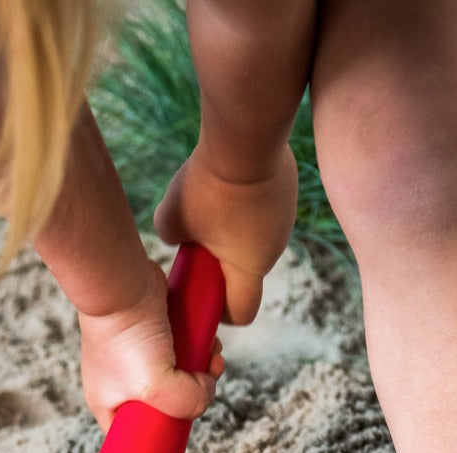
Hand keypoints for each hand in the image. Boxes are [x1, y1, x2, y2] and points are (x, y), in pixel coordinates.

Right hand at [78, 259, 222, 432]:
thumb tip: (206, 390)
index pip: (135, 439)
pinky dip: (201, 347)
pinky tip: (208, 341)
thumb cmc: (126, 338)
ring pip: (182, 377)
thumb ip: (187, 403)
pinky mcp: (157, 335)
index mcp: (110, 405)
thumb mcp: (157, 389)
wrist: (123, 283)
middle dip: (192, 396)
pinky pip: (186, 350)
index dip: (161, 437)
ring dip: (203, 370)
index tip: (182, 425)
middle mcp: (124, 384)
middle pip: (168, 407)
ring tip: (210, 357)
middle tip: (203, 383)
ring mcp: (141, 358)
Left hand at [154, 144, 298, 324]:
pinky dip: (243, 204)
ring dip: (232, 230)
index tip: (202, 290)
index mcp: (250, 268)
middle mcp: (274, 249)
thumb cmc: (207, 185)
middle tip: (195, 240)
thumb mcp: (171, 218)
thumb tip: (175, 236)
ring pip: (253, 238)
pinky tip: (227, 181)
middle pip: (245, 271)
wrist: (246, 134)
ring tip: (210, 202)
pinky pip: (261, 209)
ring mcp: (284, 218)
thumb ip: (169, 238)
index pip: (242, 312)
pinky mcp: (286, 190)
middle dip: (219, 263)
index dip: (220, 311)